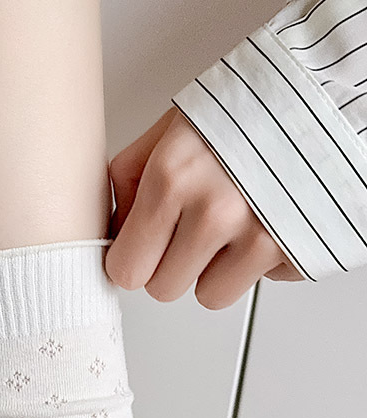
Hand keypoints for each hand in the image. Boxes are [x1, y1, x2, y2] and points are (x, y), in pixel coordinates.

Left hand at [105, 108, 301, 309]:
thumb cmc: (252, 107)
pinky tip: (267, 222)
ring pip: (209, 295)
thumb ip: (130, 178)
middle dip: (171, 266)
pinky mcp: (296, 250)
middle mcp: (214, 211)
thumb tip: (113, 231)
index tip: (141, 250)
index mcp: (172, 178)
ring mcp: (259, 234)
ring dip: (215, 270)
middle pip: (162, 289)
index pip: (126, 268)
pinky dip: (260, 262)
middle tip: (190, 232)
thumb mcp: (173, 126)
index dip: (132, 261)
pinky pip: (259, 282)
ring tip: (232, 225)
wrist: (332, 94)